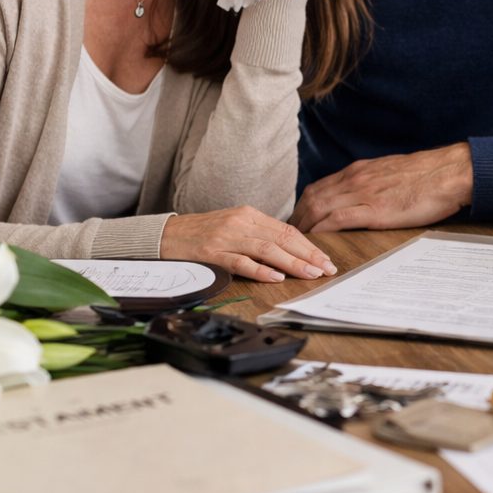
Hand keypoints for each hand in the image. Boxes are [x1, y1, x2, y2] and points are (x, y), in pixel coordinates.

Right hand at [160, 207, 337, 282]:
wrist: (166, 235)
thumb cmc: (202, 233)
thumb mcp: (234, 227)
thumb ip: (259, 235)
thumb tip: (289, 251)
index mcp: (249, 215)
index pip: (287, 230)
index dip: (309, 245)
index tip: (325, 259)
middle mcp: (241, 222)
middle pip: (282, 239)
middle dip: (308, 255)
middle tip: (326, 269)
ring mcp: (227, 237)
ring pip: (267, 249)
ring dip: (292, 263)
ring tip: (310, 274)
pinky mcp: (213, 252)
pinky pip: (241, 262)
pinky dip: (260, 270)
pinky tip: (276, 277)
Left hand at [292, 144, 471, 232]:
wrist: (447, 172)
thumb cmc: (426, 175)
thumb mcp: (391, 172)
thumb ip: (373, 182)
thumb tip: (366, 195)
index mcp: (359, 171)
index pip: (319, 187)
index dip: (304, 205)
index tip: (298, 220)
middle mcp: (355, 180)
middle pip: (312, 198)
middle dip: (297, 218)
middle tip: (288, 237)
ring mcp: (363, 194)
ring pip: (320, 208)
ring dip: (305, 227)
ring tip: (297, 244)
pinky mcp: (374, 210)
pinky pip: (338, 220)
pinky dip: (322, 231)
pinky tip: (316, 242)